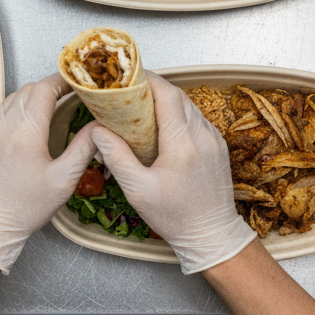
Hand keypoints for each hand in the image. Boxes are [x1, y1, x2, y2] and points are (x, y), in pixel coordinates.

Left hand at [0, 73, 96, 273]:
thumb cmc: (26, 207)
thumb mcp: (63, 180)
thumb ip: (84, 148)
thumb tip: (100, 126)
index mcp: (25, 132)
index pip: (44, 88)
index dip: (62, 80)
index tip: (76, 81)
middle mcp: (2, 125)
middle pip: (28, 89)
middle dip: (49, 87)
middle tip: (68, 93)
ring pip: (12, 98)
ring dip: (31, 96)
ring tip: (49, 105)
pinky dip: (14, 108)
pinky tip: (25, 121)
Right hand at [89, 71, 255, 274]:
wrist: (212, 237)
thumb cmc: (175, 217)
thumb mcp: (138, 190)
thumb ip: (117, 157)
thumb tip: (97, 130)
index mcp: (183, 142)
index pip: (167, 94)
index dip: (147, 80)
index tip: (128, 78)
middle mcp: (202, 135)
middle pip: (177, 95)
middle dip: (153, 87)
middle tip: (130, 91)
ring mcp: (213, 139)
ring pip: (188, 105)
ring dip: (166, 99)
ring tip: (142, 105)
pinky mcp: (218, 145)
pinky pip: (197, 118)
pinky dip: (179, 113)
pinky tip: (163, 123)